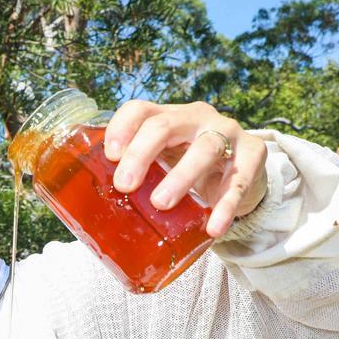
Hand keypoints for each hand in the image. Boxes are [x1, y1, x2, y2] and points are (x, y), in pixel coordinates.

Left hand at [103, 100, 267, 237]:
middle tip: (125, 186)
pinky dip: (226, 205)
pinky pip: (239, 178)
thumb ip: (135, 175)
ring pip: (205, 148)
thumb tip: (85, 208)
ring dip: (181, 176)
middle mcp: (196, 118)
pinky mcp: (253, 153)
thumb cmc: (188, 169)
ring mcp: (226, 132)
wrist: (242, 175)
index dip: (121, 128)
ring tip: (162, 204)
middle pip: (165, 124)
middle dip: (142, 153)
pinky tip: (213, 228)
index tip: (110, 156)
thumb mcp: (162, 164)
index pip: (139, 110)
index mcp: (167, 117)